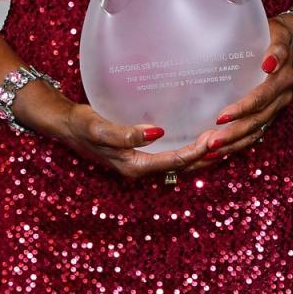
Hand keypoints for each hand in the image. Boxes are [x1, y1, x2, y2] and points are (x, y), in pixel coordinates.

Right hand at [15, 82, 208, 180]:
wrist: (65, 125)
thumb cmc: (80, 125)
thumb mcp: (98, 127)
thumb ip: (124, 133)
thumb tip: (156, 133)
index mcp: (134, 166)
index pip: (173, 162)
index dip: (195, 152)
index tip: (214, 138)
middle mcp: (141, 168)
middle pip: (181, 167)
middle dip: (205, 156)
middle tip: (227, 137)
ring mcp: (142, 162)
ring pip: (179, 164)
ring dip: (200, 155)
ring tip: (222, 139)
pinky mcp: (142, 153)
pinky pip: (172, 155)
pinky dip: (189, 149)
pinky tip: (201, 135)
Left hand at [194, 16, 292, 161]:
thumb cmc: (277, 35)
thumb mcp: (277, 34)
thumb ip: (275, 49)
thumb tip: (269, 62)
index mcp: (282, 79)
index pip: (261, 98)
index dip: (243, 108)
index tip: (221, 116)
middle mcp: (281, 97)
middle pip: (258, 120)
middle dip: (234, 133)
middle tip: (210, 142)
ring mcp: (276, 107)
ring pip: (257, 131)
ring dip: (235, 143)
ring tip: (211, 150)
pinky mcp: (270, 114)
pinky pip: (255, 133)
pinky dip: (238, 143)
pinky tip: (220, 150)